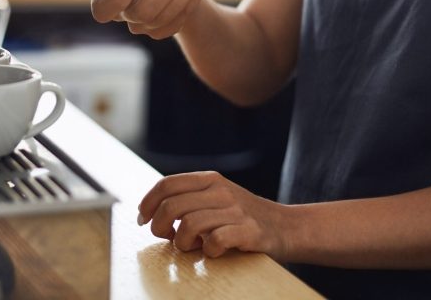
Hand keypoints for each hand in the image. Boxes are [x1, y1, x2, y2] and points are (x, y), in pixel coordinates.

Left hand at [137, 171, 288, 257]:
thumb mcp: (216, 197)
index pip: (166, 185)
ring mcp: (235, 210)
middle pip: (172, 206)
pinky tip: (213, 251)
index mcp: (209, 179)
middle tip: (167, 238)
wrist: (287, 227)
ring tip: (192, 246)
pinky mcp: (248, 231)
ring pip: (189, 225)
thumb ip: (188, 199)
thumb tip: (149, 213)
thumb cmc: (242, 217)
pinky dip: (208, 251)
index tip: (143, 220)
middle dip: (160, 227)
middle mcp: (221, 190)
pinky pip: (214, 241)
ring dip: (183, 243)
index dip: (147, 203)